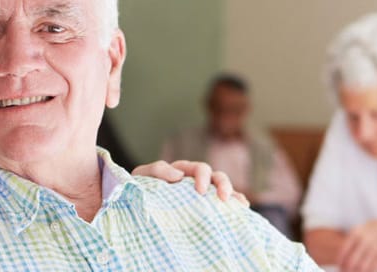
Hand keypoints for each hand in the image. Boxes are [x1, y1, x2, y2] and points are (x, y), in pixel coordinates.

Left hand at [132, 160, 247, 204]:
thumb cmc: (138, 190)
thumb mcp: (143, 176)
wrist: (134, 208)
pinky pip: (223, 203)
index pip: (198, 168)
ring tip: (238, 203)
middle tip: (222, 198)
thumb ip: (158, 170)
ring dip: (232, 193)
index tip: (201, 191)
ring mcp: (202, 195)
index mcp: (182, 171)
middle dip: (222, 184)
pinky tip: (242, 208)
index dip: (203, 177)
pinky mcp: (205, 208)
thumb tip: (179, 176)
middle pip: (216, 176)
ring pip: (222, 188)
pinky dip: (235, 202)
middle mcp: (195, 181)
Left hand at [337, 219, 376, 271]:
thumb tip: (348, 262)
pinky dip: (374, 265)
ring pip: (370, 252)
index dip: (344, 254)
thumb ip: (364, 248)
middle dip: (352, 262)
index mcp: (368, 227)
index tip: (341, 267)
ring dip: (362, 266)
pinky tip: (371, 271)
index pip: (351, 240)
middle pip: (359, 246)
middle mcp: (375, 227)